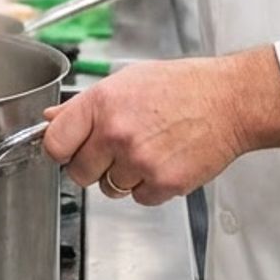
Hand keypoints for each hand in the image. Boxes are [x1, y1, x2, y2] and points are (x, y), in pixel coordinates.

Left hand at [42, 47, 279, 205]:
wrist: (229, 101)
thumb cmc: (182, 86)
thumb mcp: (128, 81)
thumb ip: (86, 105)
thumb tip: (50, 120)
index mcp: (103, 102)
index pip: (55, 143)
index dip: (61, 149)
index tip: (69, 149)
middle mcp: (117, 132)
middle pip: (78, 173)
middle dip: (92, 166)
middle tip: (116, 149)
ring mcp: (140, 160)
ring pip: (109, 189)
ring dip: (123, 177)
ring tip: (147, 149)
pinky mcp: (163, 183)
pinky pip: (139, 198)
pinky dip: (149, 186)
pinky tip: (164, 160)